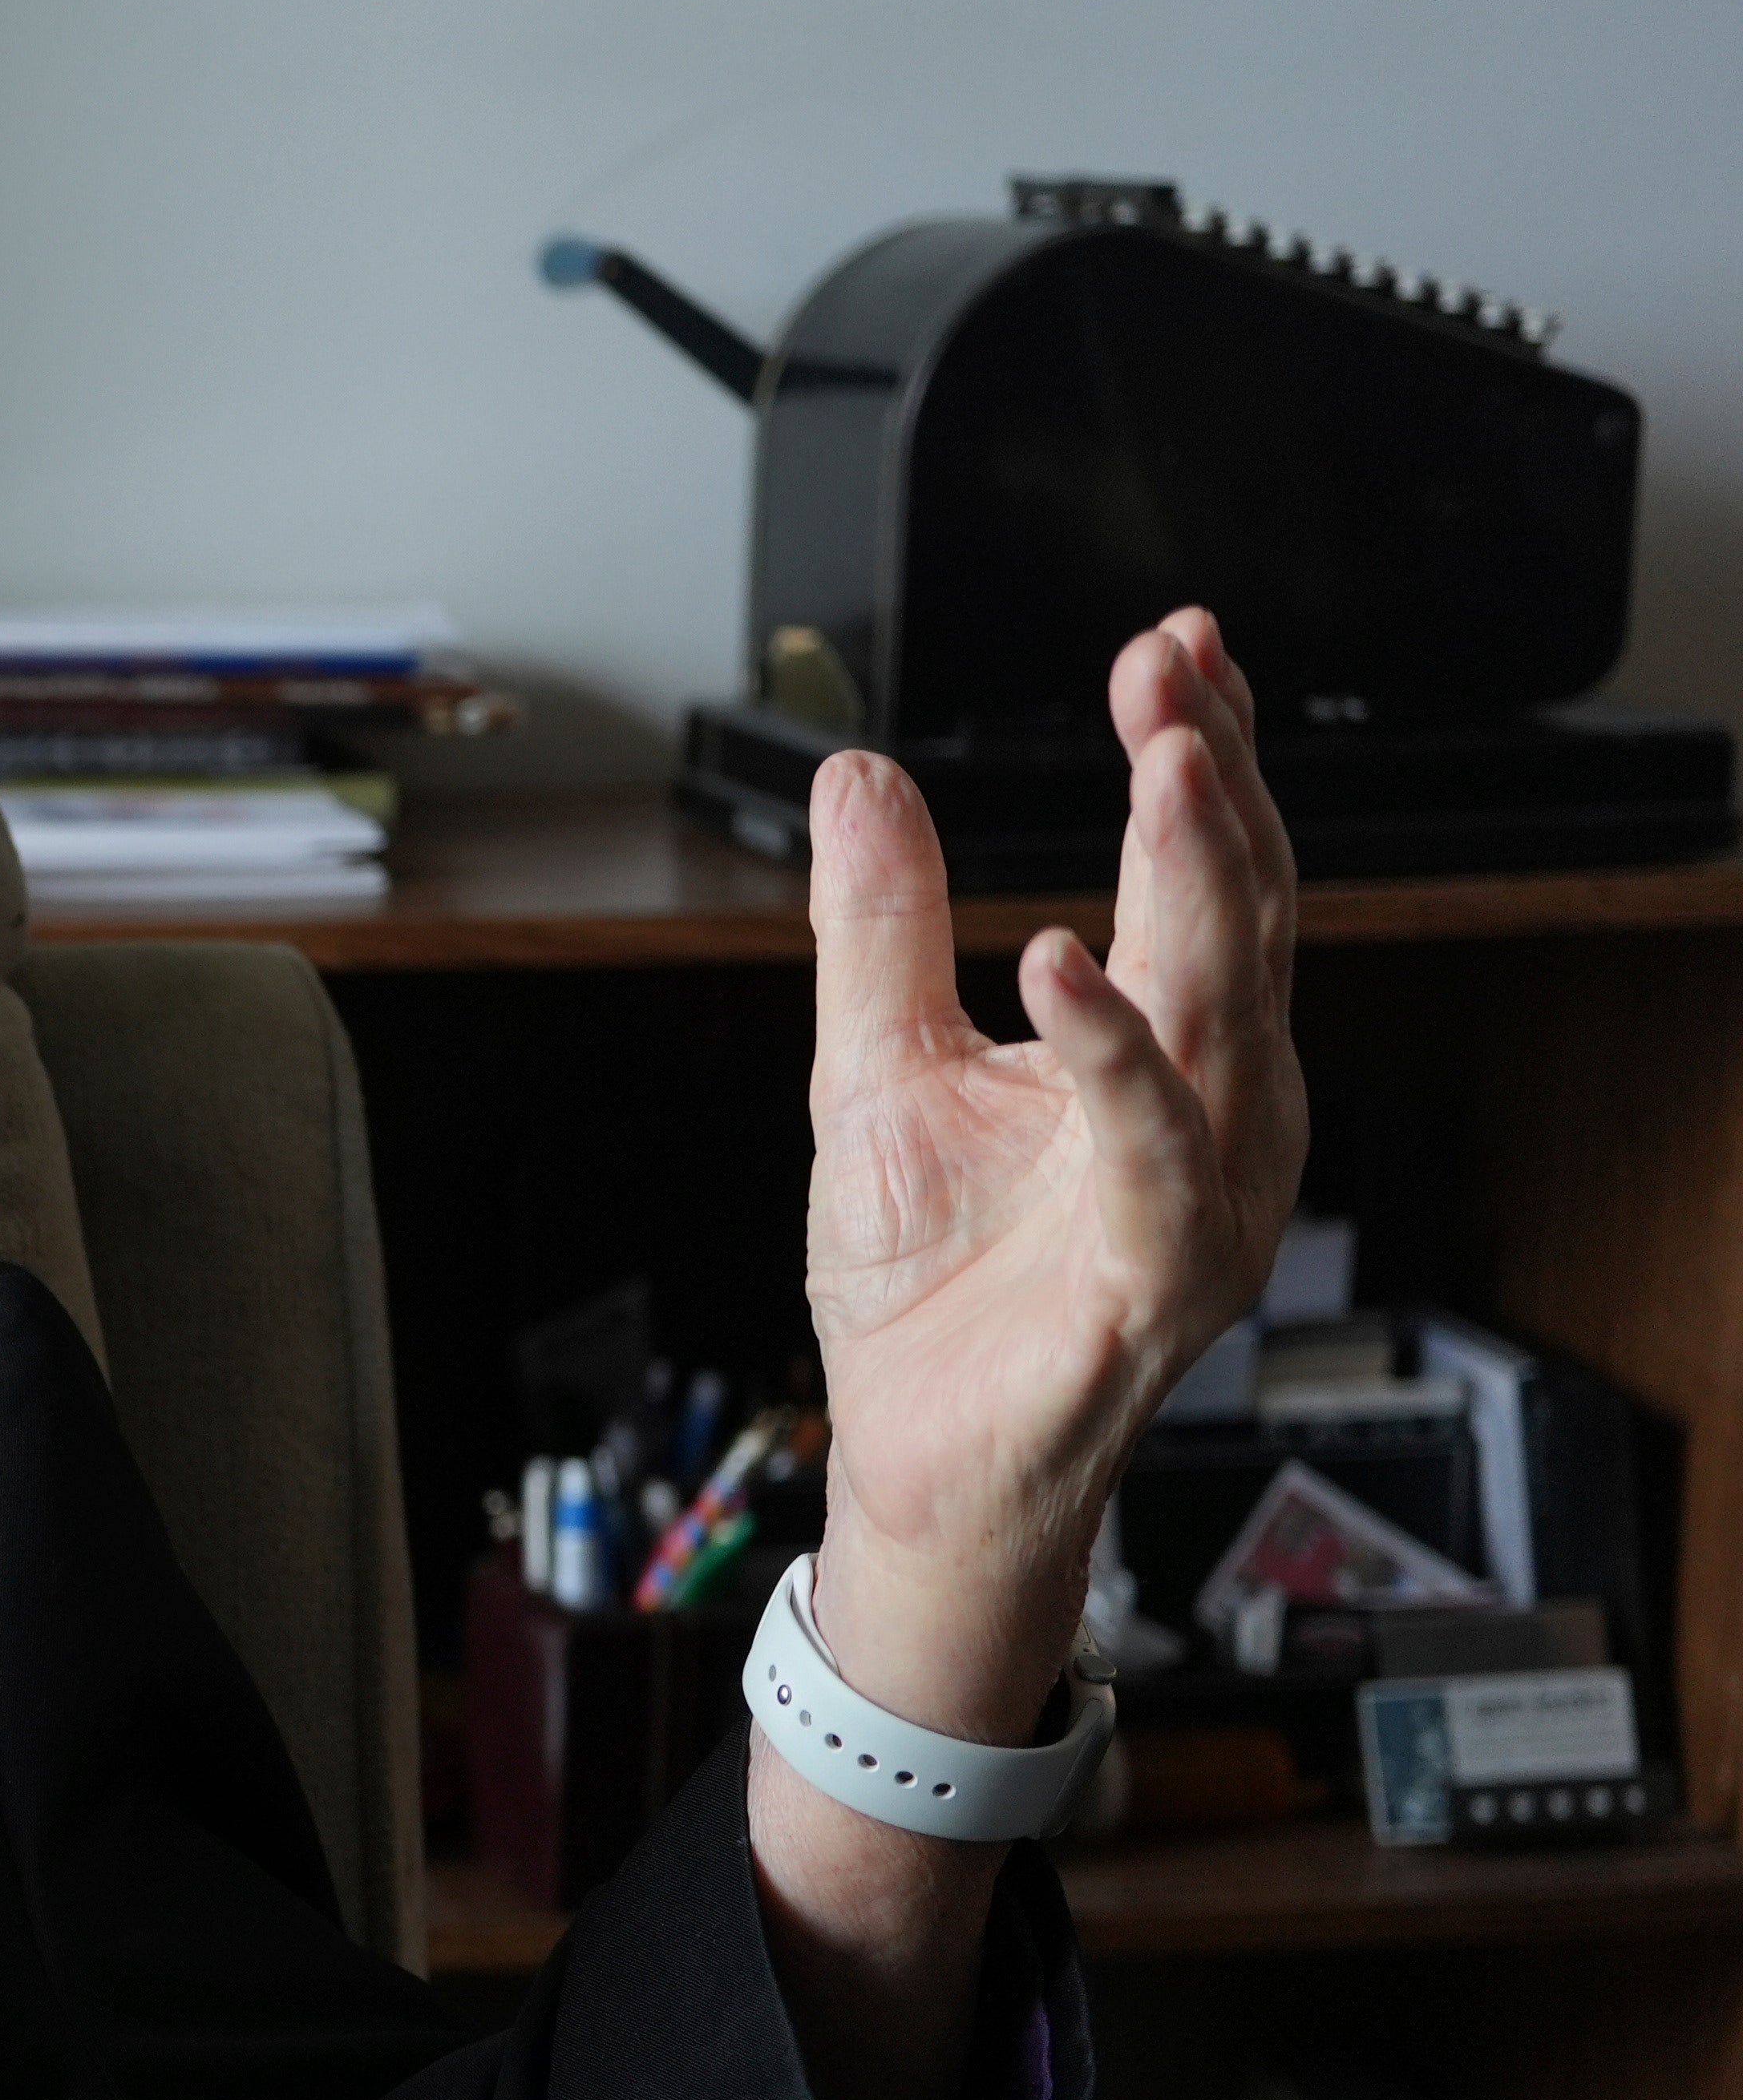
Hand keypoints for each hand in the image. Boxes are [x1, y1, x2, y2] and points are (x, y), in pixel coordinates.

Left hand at [798, 611, 1309, 1745]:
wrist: (911, 1449)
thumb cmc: (923, 1282)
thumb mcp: (870, 1065)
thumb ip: (878, 924)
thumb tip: (861, 776)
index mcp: (1165, 1047)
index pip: (1204, 874)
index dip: (1198, 754)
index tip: (1170, 650)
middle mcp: (1216, 1106)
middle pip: (1239, 913)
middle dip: (1212, 781)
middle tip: (1176, 672)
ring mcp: (1205, 1189)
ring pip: (1225, 1007)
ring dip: (1199, 880)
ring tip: (1165, 766)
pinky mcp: (1161, 1272)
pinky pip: (1154, 1148)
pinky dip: (1114, 1052)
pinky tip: (1063, 962)